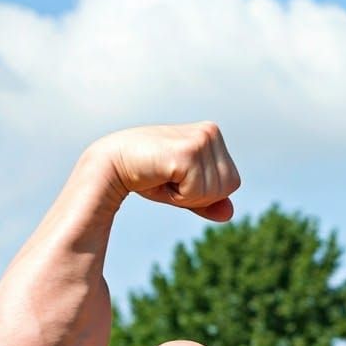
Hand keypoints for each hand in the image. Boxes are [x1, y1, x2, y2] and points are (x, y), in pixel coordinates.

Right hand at [93, 122, 240, 221]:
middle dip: (199, 195)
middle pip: (228, 188)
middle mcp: (210, 132)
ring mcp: (201, 139)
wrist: (113, 164)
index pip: (232, 183)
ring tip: (165, 176)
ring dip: (188, 196)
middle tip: (171, 178)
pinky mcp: (188, 152)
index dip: (206, 192)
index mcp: (213, 135)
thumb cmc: (148, 175)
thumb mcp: (185, 190)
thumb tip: (230, 213)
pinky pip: (199, 192)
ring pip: (215, 192)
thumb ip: (209, 201)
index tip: (179, 177)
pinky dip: (180, 196)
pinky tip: (162, 177)